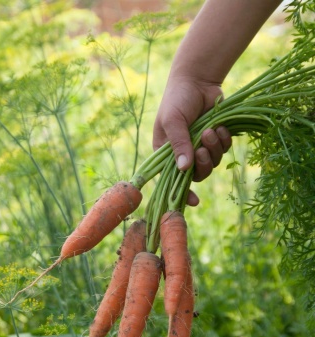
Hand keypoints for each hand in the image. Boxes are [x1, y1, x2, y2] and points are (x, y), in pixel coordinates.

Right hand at [153, 75, 231, 205]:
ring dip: (214, 149)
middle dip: (203, 163)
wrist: (197, 79)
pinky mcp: (215, 139)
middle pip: (197, 175)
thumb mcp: (173, 120)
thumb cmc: (177, 99)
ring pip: (213, 163)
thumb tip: (184, 169)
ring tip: (211, 130)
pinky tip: (221, 127)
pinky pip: (224, 150)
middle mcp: (183, 154)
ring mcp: (200, 147)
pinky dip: (224, 141)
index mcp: (166, 153)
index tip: (194, 202)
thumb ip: (179, 143)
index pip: (172, 179)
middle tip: (203, 147)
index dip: (182, 193)